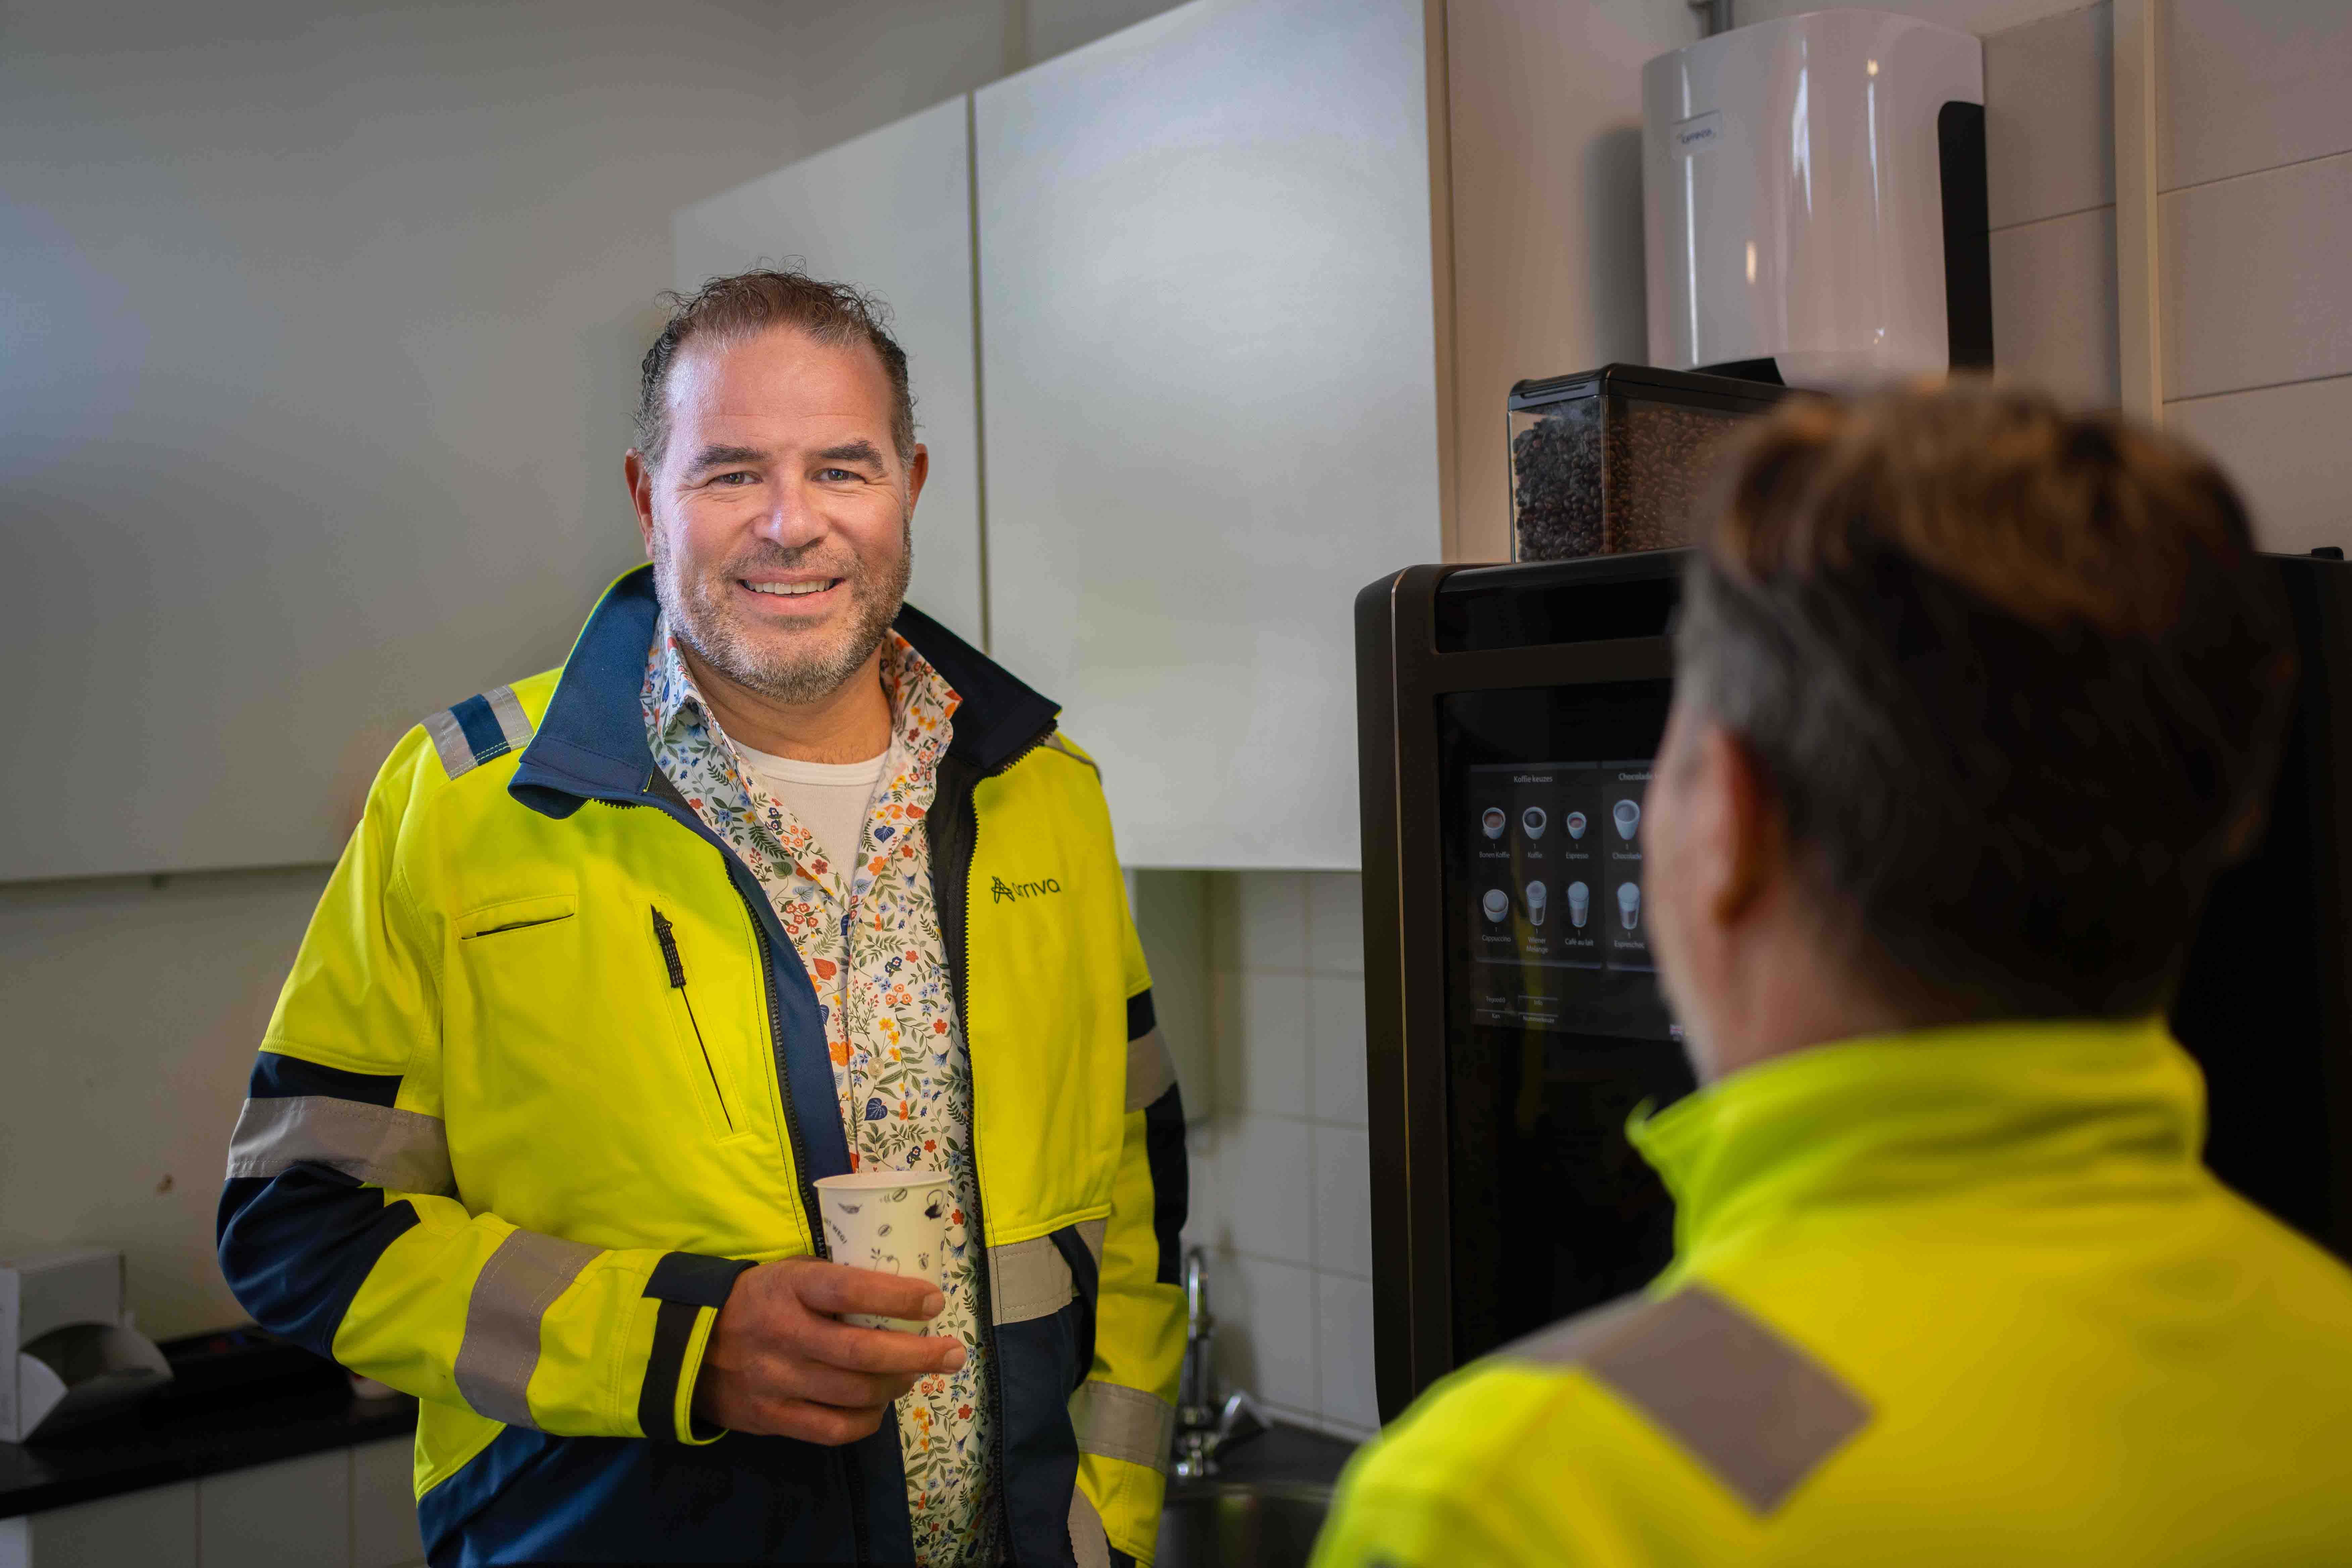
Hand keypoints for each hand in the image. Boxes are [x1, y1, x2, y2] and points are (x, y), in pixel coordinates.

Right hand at [690, 1258, 965, 1443]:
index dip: (897, 1296)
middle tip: (953, 1353)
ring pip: (854, 1394)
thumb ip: (834, 1282)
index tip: (934, 1301)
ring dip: (897, 1386)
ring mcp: (775, 1381)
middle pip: (861, 1353)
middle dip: (917, 1354)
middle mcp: (782, 1334)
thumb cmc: (757, 1300)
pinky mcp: (772, 1417)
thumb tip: (903, 1289)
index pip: (849, 1290)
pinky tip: (880, 1405)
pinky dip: (867, 1419)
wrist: (689, 1346)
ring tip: (917, 1374)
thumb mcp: (788, 1274)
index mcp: (789, 1287)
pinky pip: (833, 1428)